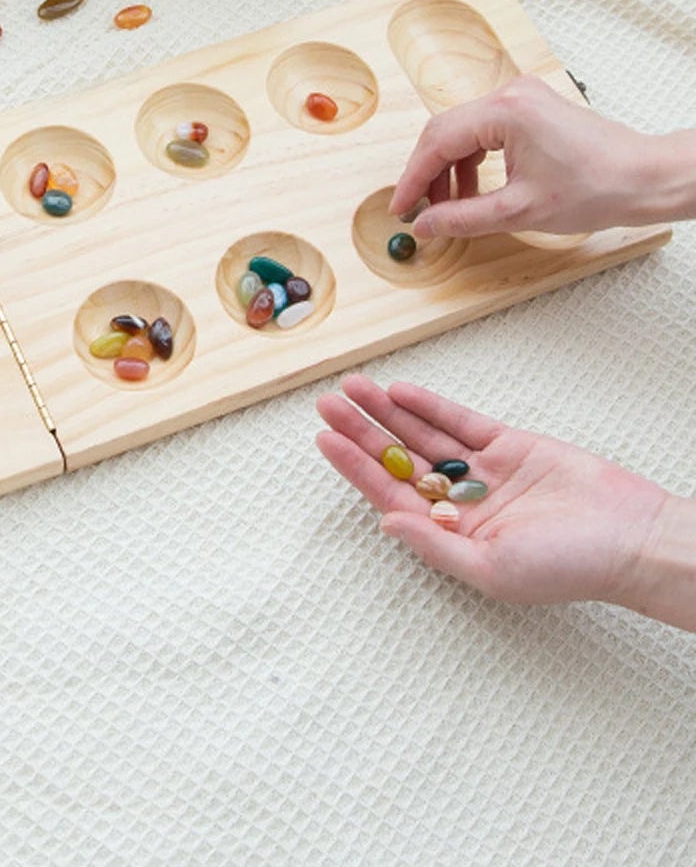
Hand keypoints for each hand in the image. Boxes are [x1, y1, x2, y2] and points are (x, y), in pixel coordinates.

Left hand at [315, 374, 675, 610]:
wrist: (631, 538)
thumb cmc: (569, 568)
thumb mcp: (492, 569)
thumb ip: (435, 544)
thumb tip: (385, 521)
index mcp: (453, 534)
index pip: (391, 493)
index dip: (356, 466)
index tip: (325, 440)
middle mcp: (462, 502)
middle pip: (399, 459)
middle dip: (362, 432)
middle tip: (326, 403)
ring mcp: (484, 471)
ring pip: (423, 436)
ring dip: (387, 412)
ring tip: (352, 388)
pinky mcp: (510, 446)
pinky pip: (460, 423)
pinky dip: (430, 407)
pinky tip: (400, 392)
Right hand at [390, 75, 684, 237]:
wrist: (646, 178)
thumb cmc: (599, 187)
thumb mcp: (520, 211)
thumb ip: (463, 218)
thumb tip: (426, 225)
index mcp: (505, 112)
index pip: (438, 141)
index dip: (414, 178)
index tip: (402, 206)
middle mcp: (510, 95)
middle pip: (446, 131)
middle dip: (430, 173)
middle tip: (421, 208)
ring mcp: (522, 98)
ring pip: (464, 131)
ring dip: (451, 169)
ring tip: (451, 205)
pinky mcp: (531, 108)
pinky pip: (485, 131)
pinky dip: (473, 160)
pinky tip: (475, 188)